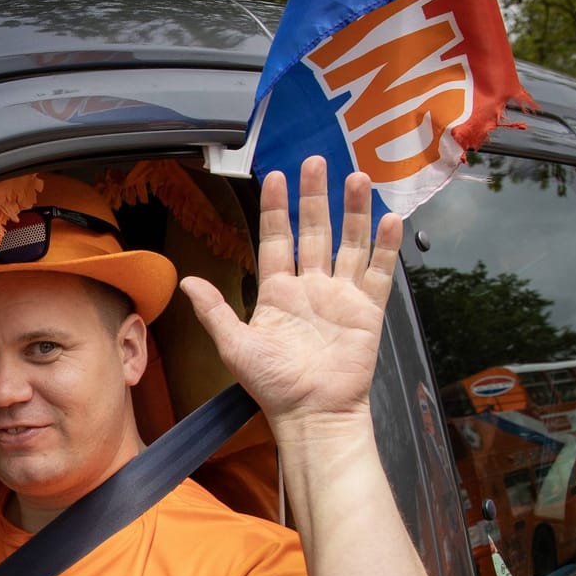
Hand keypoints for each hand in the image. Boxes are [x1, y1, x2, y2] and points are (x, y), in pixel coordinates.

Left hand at [177, 156, 402, 435]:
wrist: (312, 414)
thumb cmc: (272, 386)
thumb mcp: (235, 346)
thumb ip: (215, 310)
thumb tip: (187, 281)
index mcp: (277, 292)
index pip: (276, 239)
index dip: (276, 209)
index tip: (276, 177)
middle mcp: (310, 287)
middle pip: (315, 231)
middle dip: (315, 197)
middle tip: (317, 162)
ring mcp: (341, 296)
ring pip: (349, 243)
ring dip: (354, 211)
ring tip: (357, 178)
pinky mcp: (367, 310)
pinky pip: (378, 271)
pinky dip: (385, 246)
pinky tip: (389, 218)